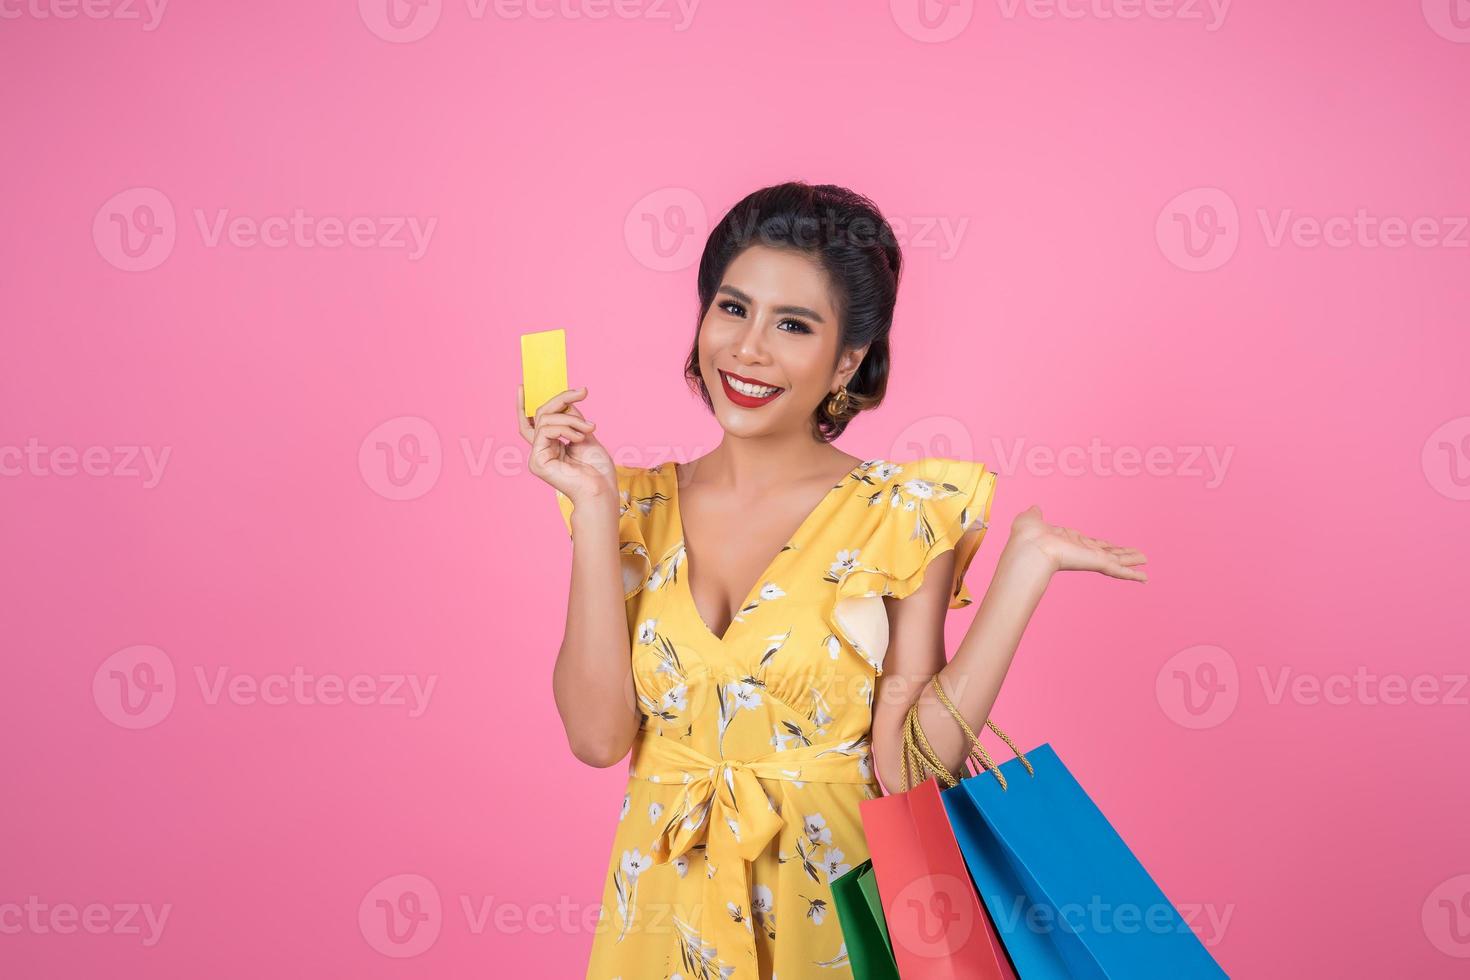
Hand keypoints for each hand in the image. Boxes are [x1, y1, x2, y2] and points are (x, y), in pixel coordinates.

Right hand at [517, 385, 615, 507]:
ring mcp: (537, 457)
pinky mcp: (537, 461)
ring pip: (545, 420)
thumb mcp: (585, 434)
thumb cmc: (597, 469)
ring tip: (590, 428)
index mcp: (549, 446)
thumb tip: (564, 402)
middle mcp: (540, 451)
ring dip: (571, 419)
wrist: (601, 490)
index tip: (522, 387)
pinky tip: (579, 438)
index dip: (524, 405)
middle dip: (562, 400)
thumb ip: (571, 418)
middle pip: (541, 415)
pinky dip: (565, 428)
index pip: (531, 423)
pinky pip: (546, 431)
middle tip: (583, 392)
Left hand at [1007, 505, 1148, 582]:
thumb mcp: (1032, 519)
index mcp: (1069, 542)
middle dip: (1122, 553)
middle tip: (1136, 555)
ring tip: (1145, 560)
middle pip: (1107, 552)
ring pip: (1117, 561)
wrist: (1030, 548)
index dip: (1101, 544)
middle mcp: (1081, 551)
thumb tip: (1034, 508)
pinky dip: (1133, 575)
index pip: (1090, 544)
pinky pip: (1119, 571)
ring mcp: (1090, 559)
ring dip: (1132, 561)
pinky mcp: (1097, 564)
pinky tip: (1145, 578)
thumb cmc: (1026, 536)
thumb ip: (1035, 514)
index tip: (1109, 545)